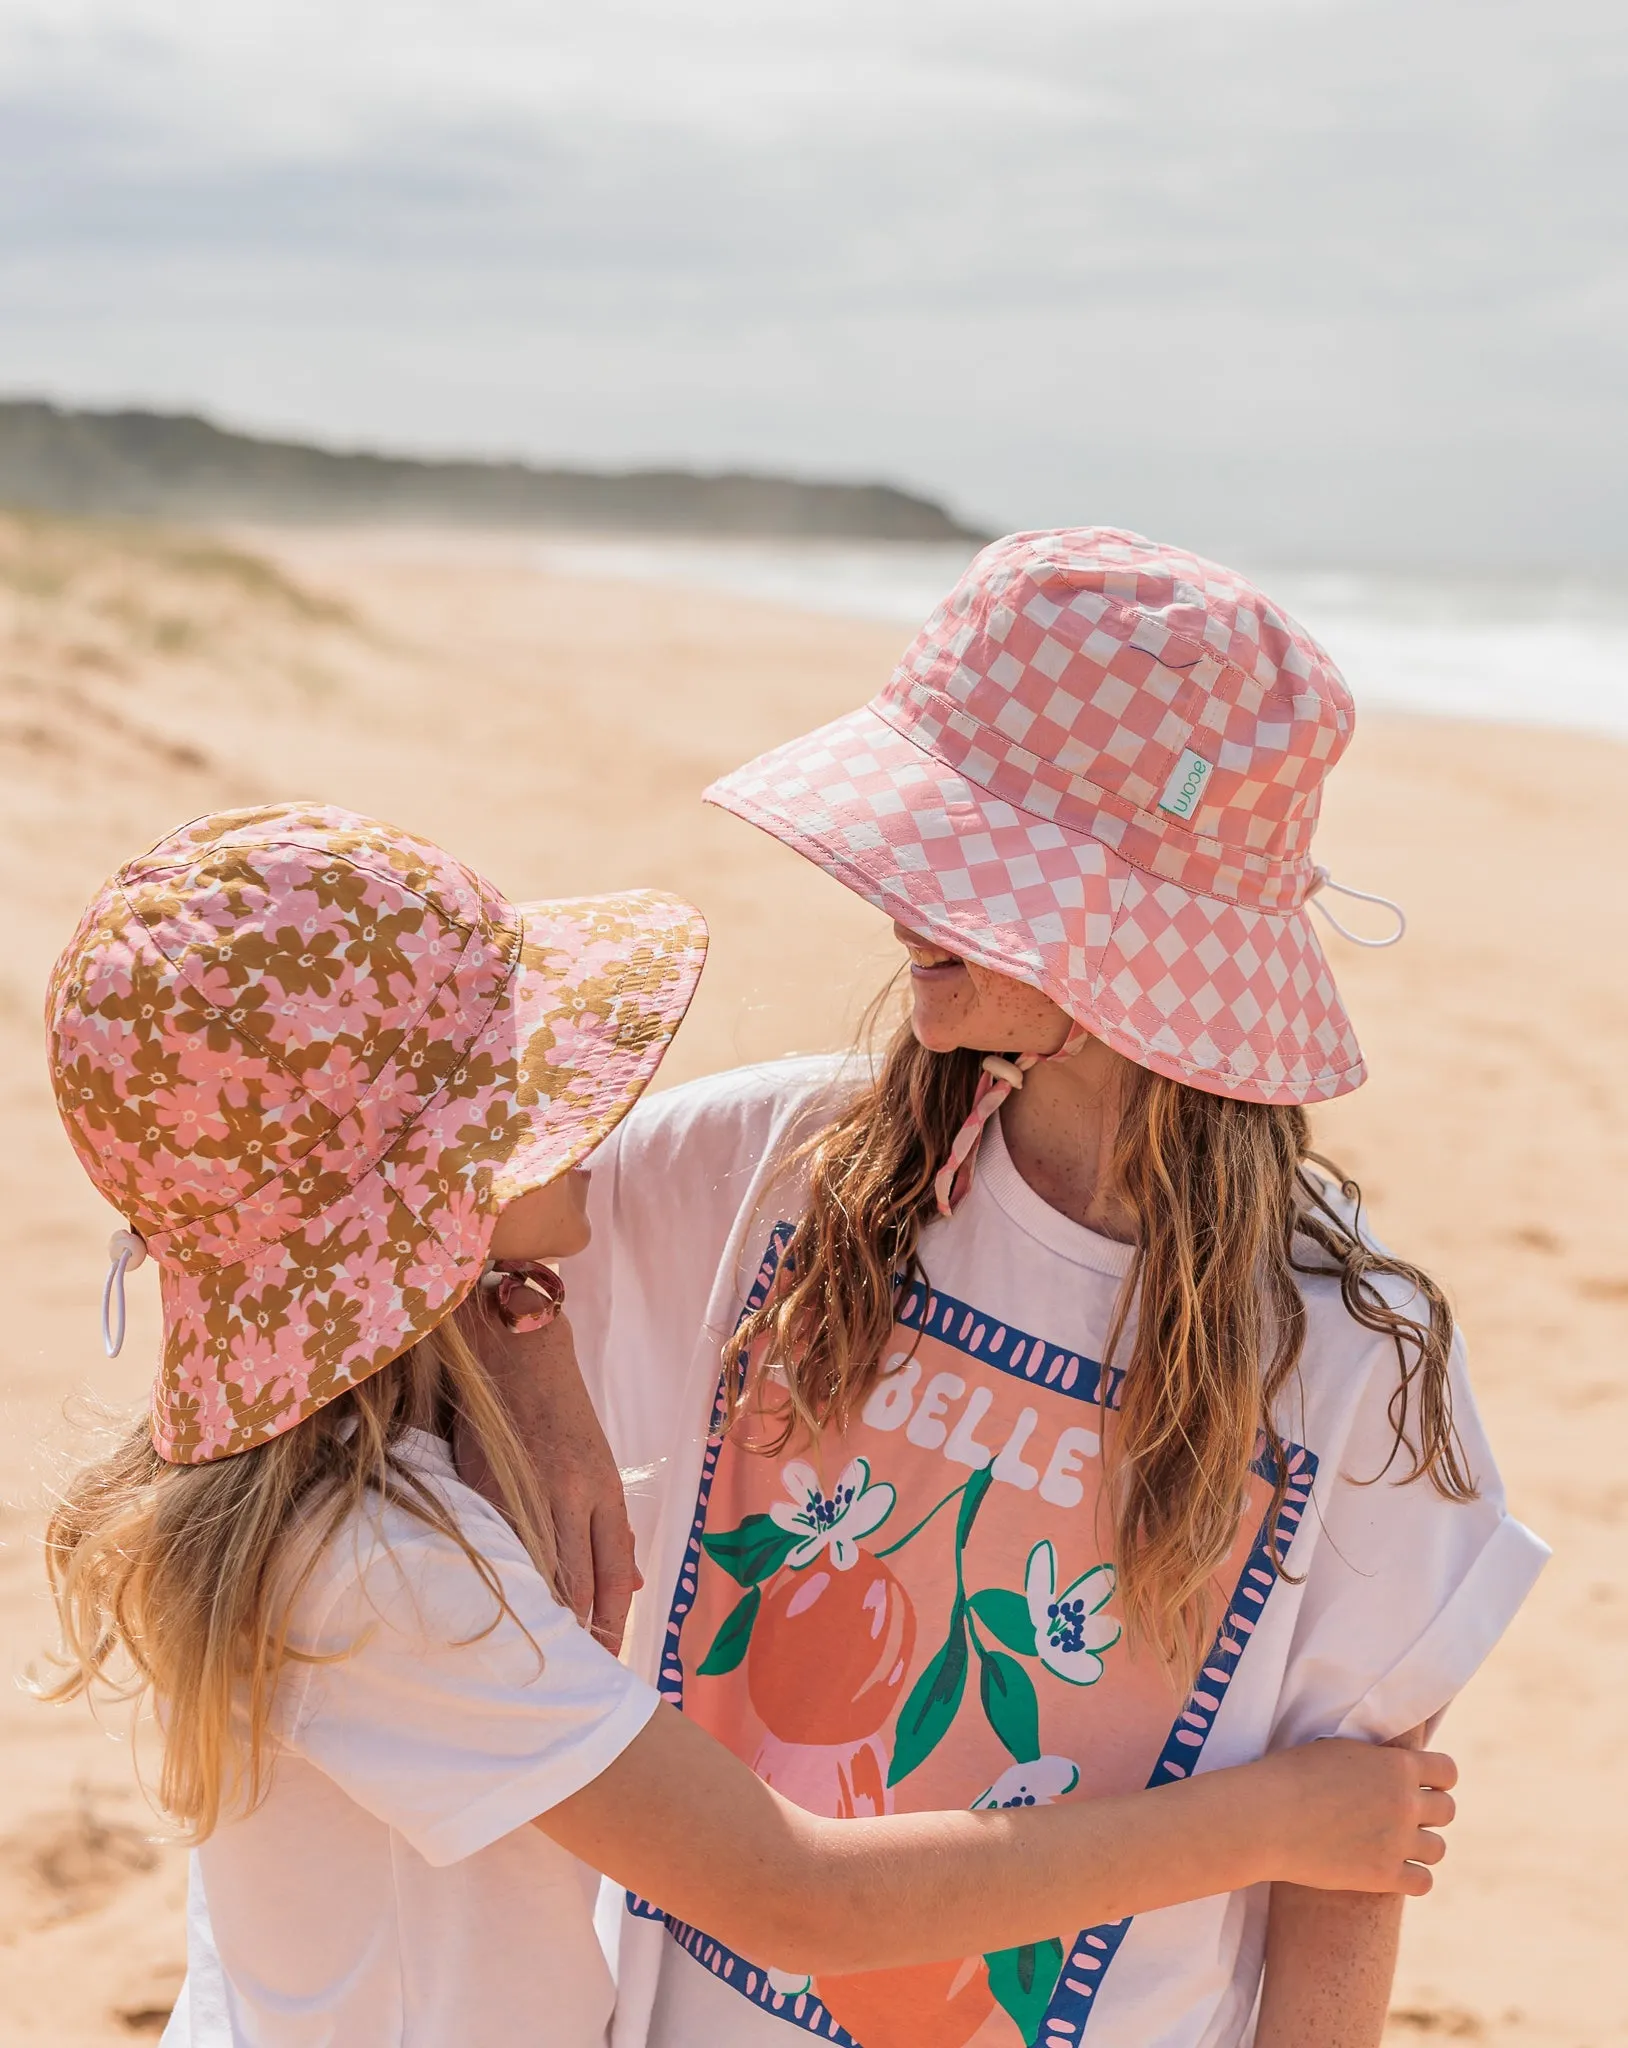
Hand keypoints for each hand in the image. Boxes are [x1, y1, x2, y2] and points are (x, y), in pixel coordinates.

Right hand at [457, 1307, 642, 1652]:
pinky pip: (499, 1552)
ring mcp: (528, 1495)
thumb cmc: (559, 1413)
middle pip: (579, 1586)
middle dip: (580, 1634)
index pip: (613, 1574)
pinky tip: (502, 1612)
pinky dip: (505, 1587)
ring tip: (540, 1656)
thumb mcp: (597, 1465)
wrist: (516, 1356)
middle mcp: (573, 1497)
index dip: (612, 1622)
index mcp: (603, 1491)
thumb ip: (610, 1527)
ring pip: (539, 1575)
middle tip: (575, 1672)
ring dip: (542, 1620)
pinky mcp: (486, 1490)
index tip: (608, 1657)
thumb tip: (629, 1587)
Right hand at [1255, 1738, 1456, 1895]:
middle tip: (1401, 1815)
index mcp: (1397, 1765)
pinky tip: (1391, 1868)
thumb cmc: (1292, 1775)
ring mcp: (1398, 1841)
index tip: (1420, 1784)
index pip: (1448, 1771)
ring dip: (1419, 1845)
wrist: (1266, 1817)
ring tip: (1394, 1843)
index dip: (1435, 1778)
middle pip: (1447, 1811)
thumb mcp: (1339, 1750)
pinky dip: (1411, 1876)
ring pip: (1438, 1849)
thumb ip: (1375, 1759)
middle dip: (1428, 1811)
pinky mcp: (1385, 1875)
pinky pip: (1424, 1881)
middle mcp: (1406, 1803)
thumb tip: (1389, 1760)